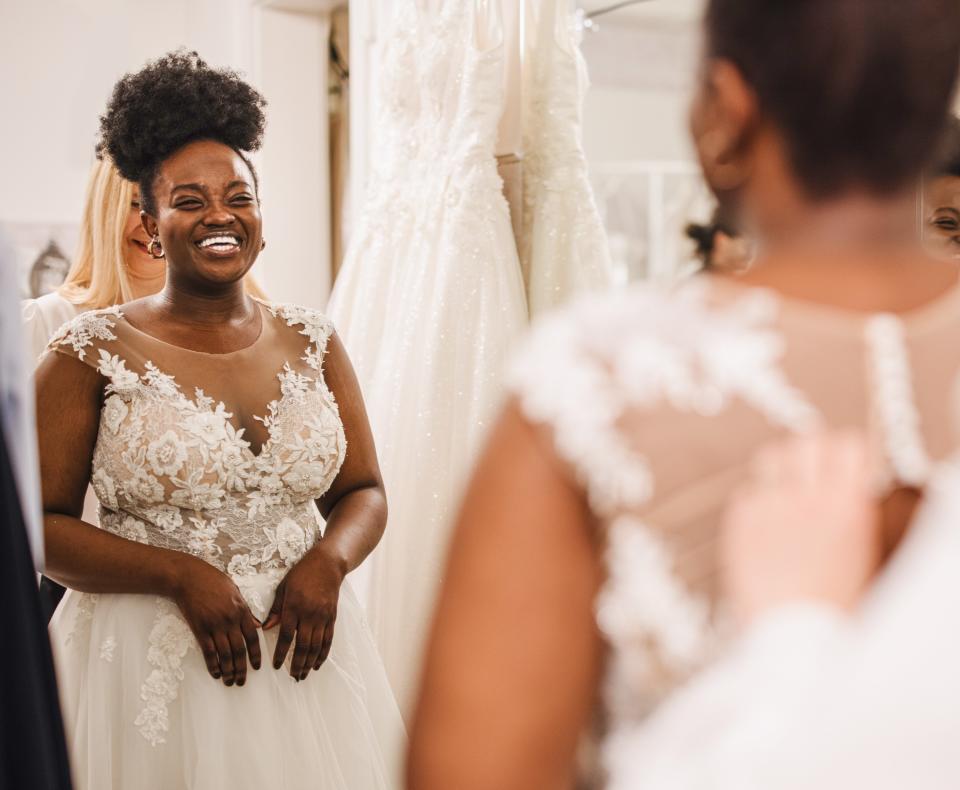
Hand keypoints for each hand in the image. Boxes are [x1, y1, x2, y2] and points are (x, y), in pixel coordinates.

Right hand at [170, 555, 261, 685]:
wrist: (188, 577)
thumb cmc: (213, 581)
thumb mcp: (235, 591)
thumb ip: (247, 611)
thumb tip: (258, 625)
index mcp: (241, 610)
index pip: (252, 637)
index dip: (255, 654)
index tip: (257, 666)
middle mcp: (230, 620)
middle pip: (239, 650)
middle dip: (242, 668)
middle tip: (242, 681)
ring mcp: (214, 625)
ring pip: (225, 654)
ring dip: (228, 670)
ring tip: (229, 682)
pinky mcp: (199, 628)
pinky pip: (208, 651)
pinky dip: (213, 664)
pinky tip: (215, 673)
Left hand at [263, 545, 344, 679]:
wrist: (327, 564)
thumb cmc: (302, 574)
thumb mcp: (283, 588)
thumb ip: (276, 609)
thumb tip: (267, 628)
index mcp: (293, 607)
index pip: (286, 636)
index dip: (281, 653)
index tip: (276, 666)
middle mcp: (309, 614)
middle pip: (303, 645)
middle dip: (297, 663)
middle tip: (293, 676)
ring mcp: (322, 616)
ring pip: (317, 645)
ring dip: (310, 662)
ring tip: (304, 674)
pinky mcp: (332, 617)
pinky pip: (328, 639)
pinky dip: (323, 653)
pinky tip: (318, 663)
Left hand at [722, 432, 881, 624]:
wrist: (796, 637)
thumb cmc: (834, 603)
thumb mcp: (858, 550)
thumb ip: (847, 508)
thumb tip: (840, 483)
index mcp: (848, 505)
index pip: (848, 445)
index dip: (843, 452)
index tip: (840, 463)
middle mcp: (809, 497)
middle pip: (806, 441)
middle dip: (808, 454)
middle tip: (807, 474)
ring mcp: (771, 505)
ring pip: (770, 456)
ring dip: (778, 469)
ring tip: (781, 492)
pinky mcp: (740, 520)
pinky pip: (746, 492)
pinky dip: (754, 503)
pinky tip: (761, 526)